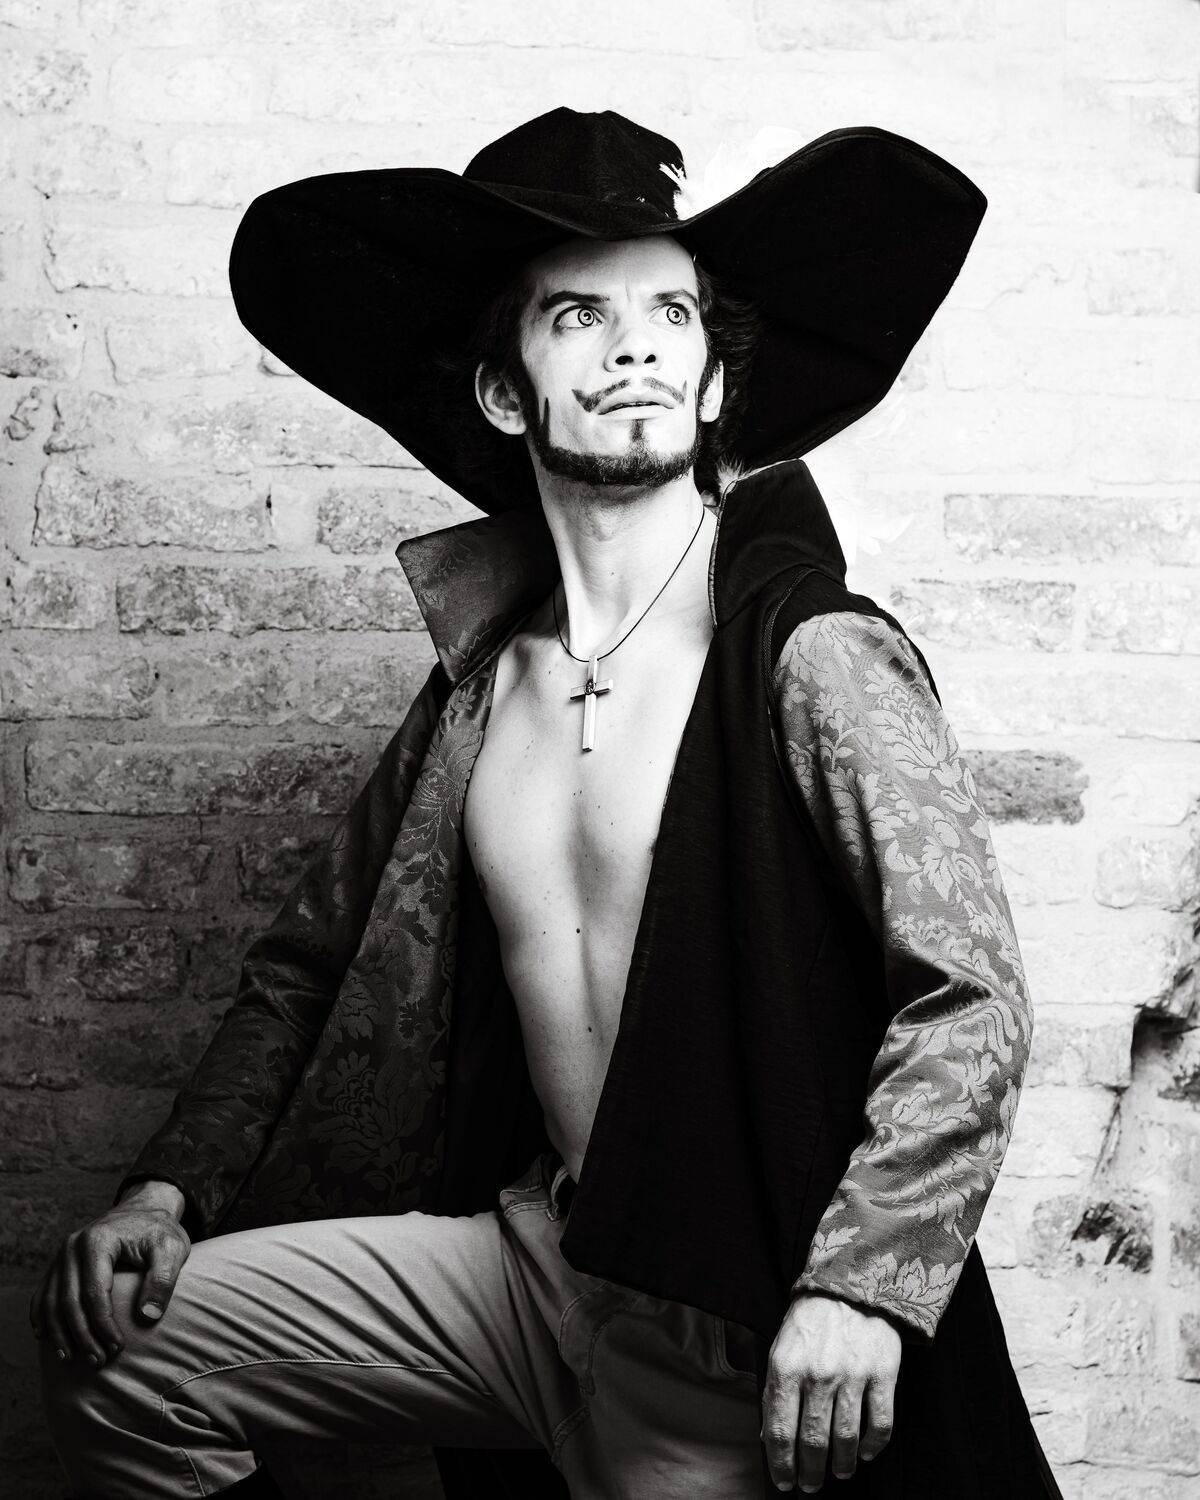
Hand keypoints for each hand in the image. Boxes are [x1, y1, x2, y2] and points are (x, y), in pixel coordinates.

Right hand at [29, 1181, 190, 1370]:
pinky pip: (42, 1295)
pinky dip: (42, 1319)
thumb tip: (148, 1317)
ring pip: (50, 1302)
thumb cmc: (159, 1231)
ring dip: (60, 1334)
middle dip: (82, 1336)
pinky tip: (47, 1339)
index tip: (118, 1347)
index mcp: (99, 1240)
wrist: (144, 1210)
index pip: (95, 1292)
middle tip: (98, 1361)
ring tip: (73, 1359)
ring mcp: (62, 1255)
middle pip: (69, 1301)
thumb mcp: (172, 1249)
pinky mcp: (59, 1264)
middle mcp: (73, 1246)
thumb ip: (163, 1279)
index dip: (104, 1324)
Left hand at [760, 1290, 900, 1491]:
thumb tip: (768, 1436)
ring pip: (847, 1438)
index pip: (780, 1430)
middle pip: (813, 1440)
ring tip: (840, 1472)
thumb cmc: (811, 1321)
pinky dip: (873, 1445)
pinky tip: (866, 1453)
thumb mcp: (781, 1348)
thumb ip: (774, 1391)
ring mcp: (853, 1374)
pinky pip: (880, 1422)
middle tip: (811, 1485)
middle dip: (810, 1471)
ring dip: (842, 1464)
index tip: (784, 1482)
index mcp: (787, 1367)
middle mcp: (818, 1374)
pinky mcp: (882, 1373)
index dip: (781, 1463)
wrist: (852, 1284)